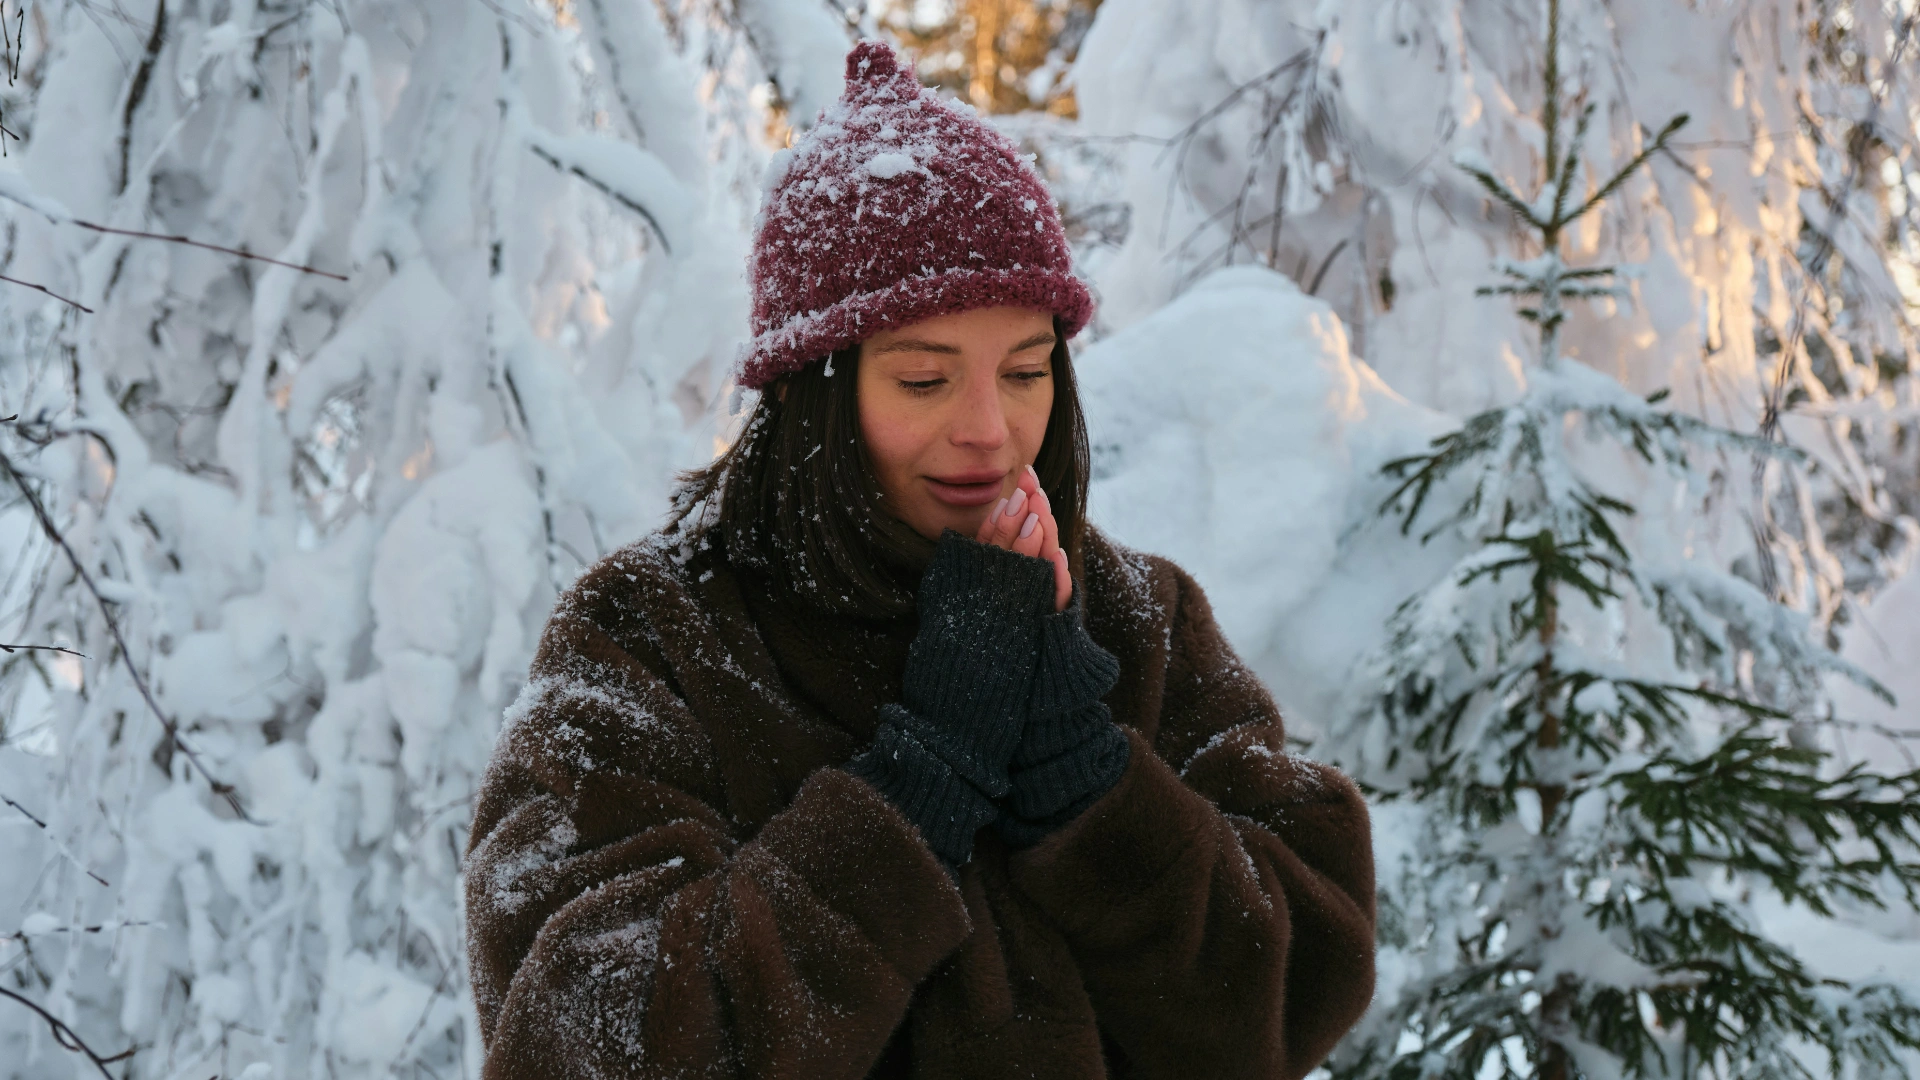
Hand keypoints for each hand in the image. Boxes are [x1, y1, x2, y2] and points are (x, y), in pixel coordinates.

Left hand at [974, 465, 1071, 612]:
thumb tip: (1007, 501)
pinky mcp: (1050, 619)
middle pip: (1041, 539)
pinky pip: (1058, 598)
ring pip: (1048, 563)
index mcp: (1027, 562)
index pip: (1030, 526)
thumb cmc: (997, 616)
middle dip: (1038, 511)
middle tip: (1033, 488)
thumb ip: (1001, 541)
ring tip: (1039, 514)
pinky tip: (1056, 560)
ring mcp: (1044, 596)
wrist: (997, 666)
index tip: (1025, 474)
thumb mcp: (995, 572)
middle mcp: (1038, 576)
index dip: (1029, 500)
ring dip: (1045, 538)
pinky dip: (1059, 580)